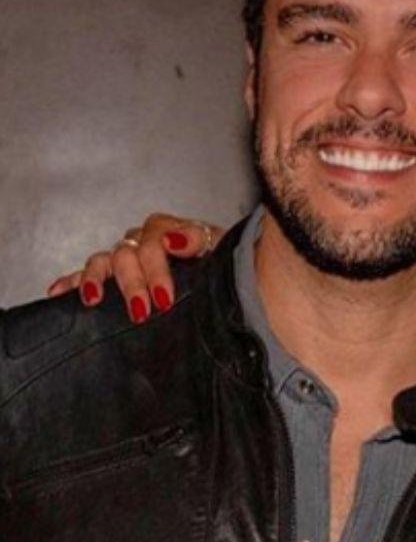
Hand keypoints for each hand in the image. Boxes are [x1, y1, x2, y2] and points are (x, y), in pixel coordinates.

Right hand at [45, 213, 224, 322]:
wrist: (231, 278)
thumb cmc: (224, 263)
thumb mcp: (221, 248)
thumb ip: (200, 239)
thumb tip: (174, 241)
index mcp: (172, 232)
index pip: (156, 237)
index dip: (157, 268)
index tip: (164, 297)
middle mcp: (146, 242)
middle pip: (128, 253)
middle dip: (133, 283)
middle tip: (141, 310)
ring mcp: (129, 258)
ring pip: (104, 261)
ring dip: (95, 279)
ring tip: (94, 299)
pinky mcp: (115, 277)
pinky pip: (87, 275)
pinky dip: (72, 282)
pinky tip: (58, 291)